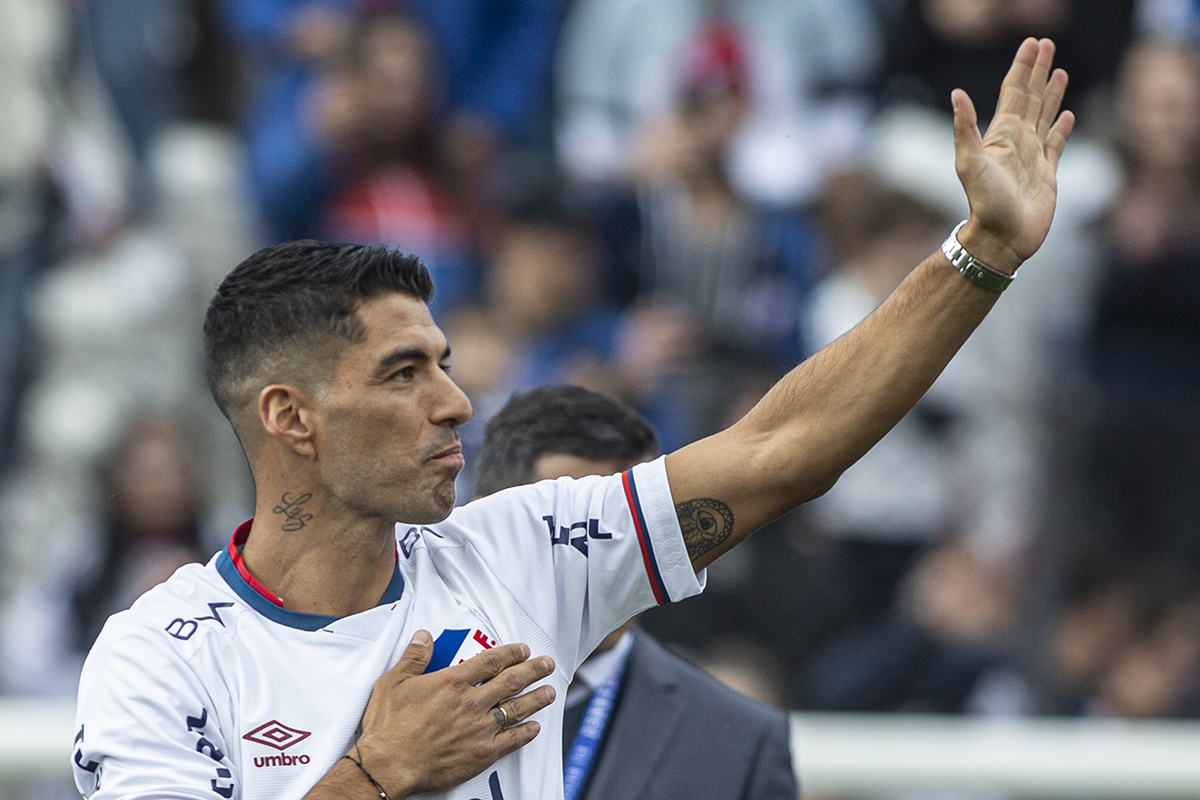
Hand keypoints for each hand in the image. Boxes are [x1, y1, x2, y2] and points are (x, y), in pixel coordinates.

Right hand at [355, 631, 555, 796]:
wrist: (389, 764)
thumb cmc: (389, 726)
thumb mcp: (393, 682)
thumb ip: (413, 657)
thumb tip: (423, 636)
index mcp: (453, 682)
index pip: (491, 661)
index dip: (510, 653)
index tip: (522, 649)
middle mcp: (471, 702)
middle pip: (511, 681)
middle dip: (533, 670)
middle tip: (546, 664)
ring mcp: (479, 728)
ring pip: (516, 709)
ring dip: (536, 698)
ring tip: (550, 692)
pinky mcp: (481, 753)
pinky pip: (511, 740)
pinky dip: (526, 733)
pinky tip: (535, 728)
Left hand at [952, 38, 1074, 272]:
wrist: (1000, 241)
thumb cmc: (985, 205)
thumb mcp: (969, 164)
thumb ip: (965, 129)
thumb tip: (956, 94)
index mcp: (1001, 135)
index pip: (1013, 92)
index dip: (1022, 67)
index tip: (1032, 44)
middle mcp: (1017, 142)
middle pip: (1030, 97)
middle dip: (1038, 70)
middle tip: (1047, 43)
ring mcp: (1032, 157)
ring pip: (1044, 116)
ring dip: (1051, 93)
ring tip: (1059, 71)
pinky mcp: (1046, 174)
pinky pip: (1055, 143)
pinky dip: (1061, 127)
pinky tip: (1066, 115)